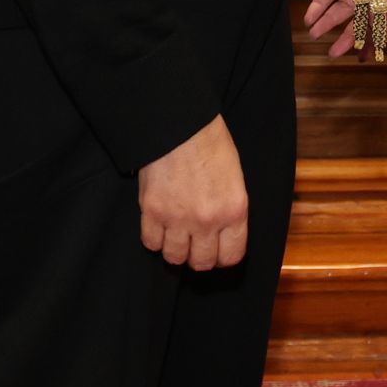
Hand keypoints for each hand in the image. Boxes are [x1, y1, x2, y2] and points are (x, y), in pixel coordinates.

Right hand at [137, 115, 247, 269]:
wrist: (180, 124)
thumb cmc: (210, 143)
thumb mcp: (235, 177)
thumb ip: (230, 209)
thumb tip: (223, 232)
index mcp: (234, 210)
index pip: (231, 256)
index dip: (223, 256)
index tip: (217, 250)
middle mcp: (208, 220)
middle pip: (201, 262)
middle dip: (199, 256)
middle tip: (195, 243)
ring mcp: (178, 218)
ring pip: (174, 257)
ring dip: (175, 248)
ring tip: (176, 234)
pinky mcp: (152, 211)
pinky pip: (151, 243)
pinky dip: (154, 238)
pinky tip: (159, 224)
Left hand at [304, 0, 386, 57]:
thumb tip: (373, 26)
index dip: (379, 36)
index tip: (368, 53)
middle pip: (363, 14)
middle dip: (348, 34)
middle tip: (335, 53)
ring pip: (342, 6)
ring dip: (328, 21)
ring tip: (314, 35)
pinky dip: (318, 5)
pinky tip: (309, 18)